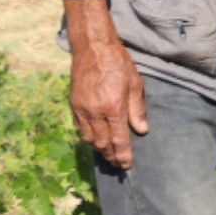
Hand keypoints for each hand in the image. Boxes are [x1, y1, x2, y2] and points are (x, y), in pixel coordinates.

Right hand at [64, 0, 147, 168]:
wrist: (93, 49)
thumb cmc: (118, 63)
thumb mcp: (135, 84)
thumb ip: (137, 110)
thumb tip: (142, 130)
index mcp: (113, 107)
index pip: (119, 139)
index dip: (123, 154)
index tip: (127, 165)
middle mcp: (95, 112)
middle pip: (102, 143)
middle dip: (111, 156)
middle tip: (119, 164)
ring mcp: (82, 110)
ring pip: (90, 139)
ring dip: (100, 150)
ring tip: (110, 155)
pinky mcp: (74, 105)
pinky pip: (80, 129)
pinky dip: (88, 138)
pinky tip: (96, 141)